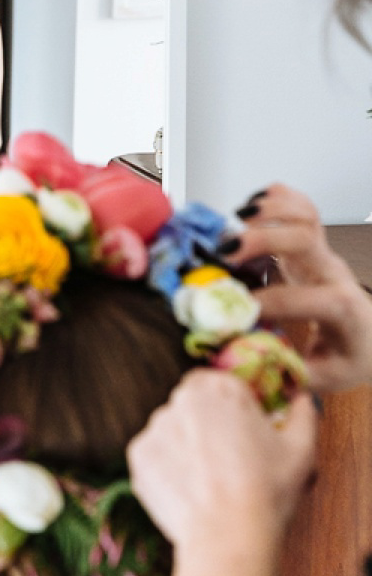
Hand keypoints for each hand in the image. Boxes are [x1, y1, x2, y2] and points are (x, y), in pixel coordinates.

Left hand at [128, 370, 317, 575]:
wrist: (227, 537)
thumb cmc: (267, 492)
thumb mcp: (301, 449)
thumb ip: (303, 414)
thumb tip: (302, 399)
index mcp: (220, 387)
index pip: (222, 384)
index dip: (235, 408)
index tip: (245, 431)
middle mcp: (182, 398)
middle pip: (195, 404)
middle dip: (209, 425)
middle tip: (228, 460)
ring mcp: (156, 426)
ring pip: (174, 429)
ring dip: (187, 446)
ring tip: (210, 481)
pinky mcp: (138, 454)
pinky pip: (155, 455)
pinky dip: (168, 469)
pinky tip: (191, 490)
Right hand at [220, 184, 371, 391]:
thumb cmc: (351, 354)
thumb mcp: (327, 377)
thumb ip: (287, 374)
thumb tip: (241, 368)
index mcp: (343, 310)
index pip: (310, 298)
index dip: (272, 302)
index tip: (240, 311)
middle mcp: (334, 274)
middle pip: (305, 239)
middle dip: (262, 239)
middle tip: (225, 252)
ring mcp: (324, 254)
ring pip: (305, 215)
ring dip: (267, 210)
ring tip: (234, 221)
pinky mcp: (314, 244)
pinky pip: (302, 207)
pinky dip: (275, 197)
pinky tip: (251, 206)